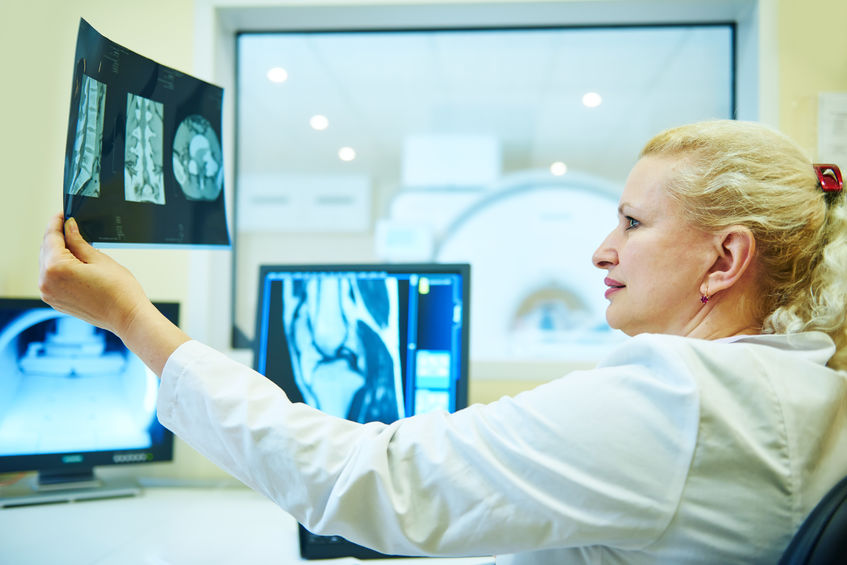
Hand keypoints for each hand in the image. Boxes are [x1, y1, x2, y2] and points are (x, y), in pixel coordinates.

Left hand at [39, 213, 147, 336]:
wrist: (127, 317)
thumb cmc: (119, 291)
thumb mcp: (99, 259)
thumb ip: (78, 242)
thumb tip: (69, 227)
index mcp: (56, 268)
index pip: (51, 238)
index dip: (57, 223)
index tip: (62, 215)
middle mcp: (47, 282)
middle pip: (46, 251)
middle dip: (57, 238)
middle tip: (70, 226)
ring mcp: (50, 294)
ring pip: (48, 265)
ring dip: (58, 253)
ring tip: (75, 244)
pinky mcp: (56, 301)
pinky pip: (52, 278)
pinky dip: (59, 268)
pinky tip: (74, 262)